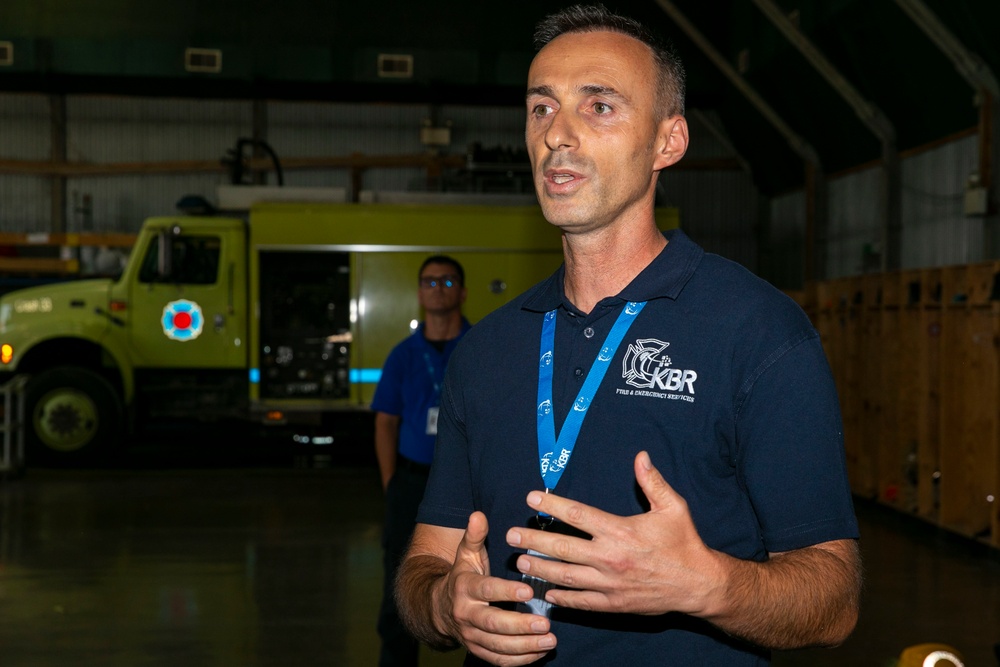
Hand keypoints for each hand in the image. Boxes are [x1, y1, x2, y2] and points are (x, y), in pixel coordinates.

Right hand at [439, 511, 557, 665]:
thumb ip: (474, 535)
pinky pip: (498, 660)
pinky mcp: (477, 650)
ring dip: (525, 646)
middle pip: (493, 624)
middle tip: (545, 624)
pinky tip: (539, 653)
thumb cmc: (462, 576)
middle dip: (520, 626)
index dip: (506, 592)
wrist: (438, 608)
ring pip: (497, 646)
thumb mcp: (466, 554)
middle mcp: (466, 614)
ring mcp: (471, 635)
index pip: (487, 590)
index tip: (529, 592)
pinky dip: (520, 660)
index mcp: (465, 588)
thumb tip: (478, 514)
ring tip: (549, 640)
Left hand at [505, 451, 726, 617]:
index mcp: (620, 531)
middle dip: (533, 540)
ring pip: (565, 576)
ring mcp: (610, 584)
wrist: (699, 585)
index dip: (552, 505)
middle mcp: (610, 557)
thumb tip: (640, 456)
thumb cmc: (685, 543)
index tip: (532, 498)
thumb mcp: (673, 507)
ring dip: (540, 569)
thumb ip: (653, 482)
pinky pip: (582, 602)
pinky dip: (562, 599)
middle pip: (562, 547)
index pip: (577, 515)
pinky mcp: (614, 604)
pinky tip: (546, 594)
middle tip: (512, 535)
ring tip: (519, 562)